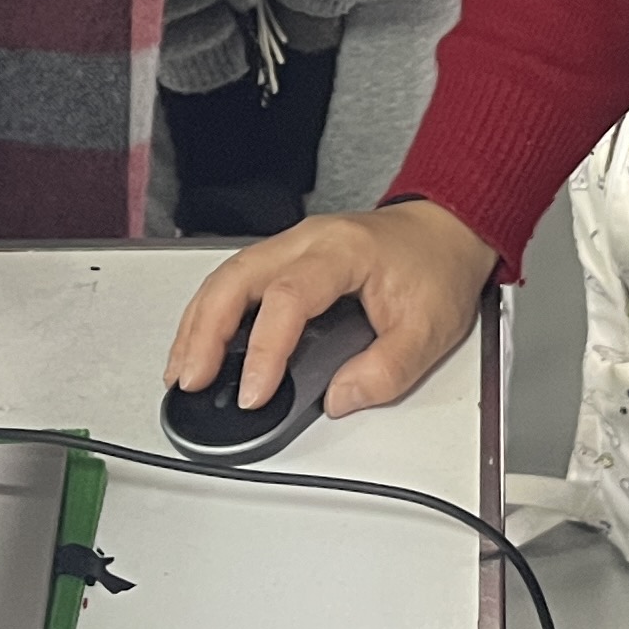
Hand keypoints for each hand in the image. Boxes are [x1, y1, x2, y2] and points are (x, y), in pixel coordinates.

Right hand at [167, 198, 497, 419]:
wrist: (446, 230)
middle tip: (189, 380)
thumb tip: (339, 398)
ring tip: (183, 371)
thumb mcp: (430, 329)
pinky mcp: (285, 259)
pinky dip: (210, 314)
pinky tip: (199, 346)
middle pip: (236, 278)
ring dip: (198, 325)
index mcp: (343, 251)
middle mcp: (308, 241)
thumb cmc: (437, 267)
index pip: (289, 298)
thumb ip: (386, 371)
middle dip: (204, 333)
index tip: (253, 393)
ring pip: (226, 277)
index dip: (265, 350)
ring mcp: (292, 246)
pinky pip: (235, 281)